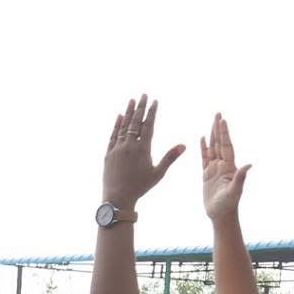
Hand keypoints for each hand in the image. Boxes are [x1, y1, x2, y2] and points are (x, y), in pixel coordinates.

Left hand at [103, 93, 183, 210]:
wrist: (117, 198)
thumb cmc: (140, 187)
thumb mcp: (158, 173)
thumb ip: (170, 157)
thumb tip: (185, 145)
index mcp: (143, 149)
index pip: (148, 125)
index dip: (152, 112)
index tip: (155, 101)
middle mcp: (129, 146)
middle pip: (135, 122)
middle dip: (141, 107)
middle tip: (144, 94)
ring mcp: (117, 149)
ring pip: (123, 126)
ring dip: (128, 112)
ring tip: (132, 100)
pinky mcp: (108, 154)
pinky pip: (113, 136)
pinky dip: (116, 125)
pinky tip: (119, 116)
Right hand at [199, 113, 249, 222]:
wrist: (221, 215)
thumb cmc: (228, 205)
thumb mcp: (235, 191)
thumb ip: (240, 177)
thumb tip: (249, 165)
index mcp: (229, 167)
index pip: (226, 146)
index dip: (224, 133)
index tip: (222, 120)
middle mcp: (222, 165)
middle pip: (220, 143)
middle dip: (218, 129)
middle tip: (218, 113)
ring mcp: (214, 169)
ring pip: (212, 148)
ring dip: (212, 135)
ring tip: (211, 122)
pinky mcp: (206, 175)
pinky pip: (204, 158)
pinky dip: (203, 148)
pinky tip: (202, 139)